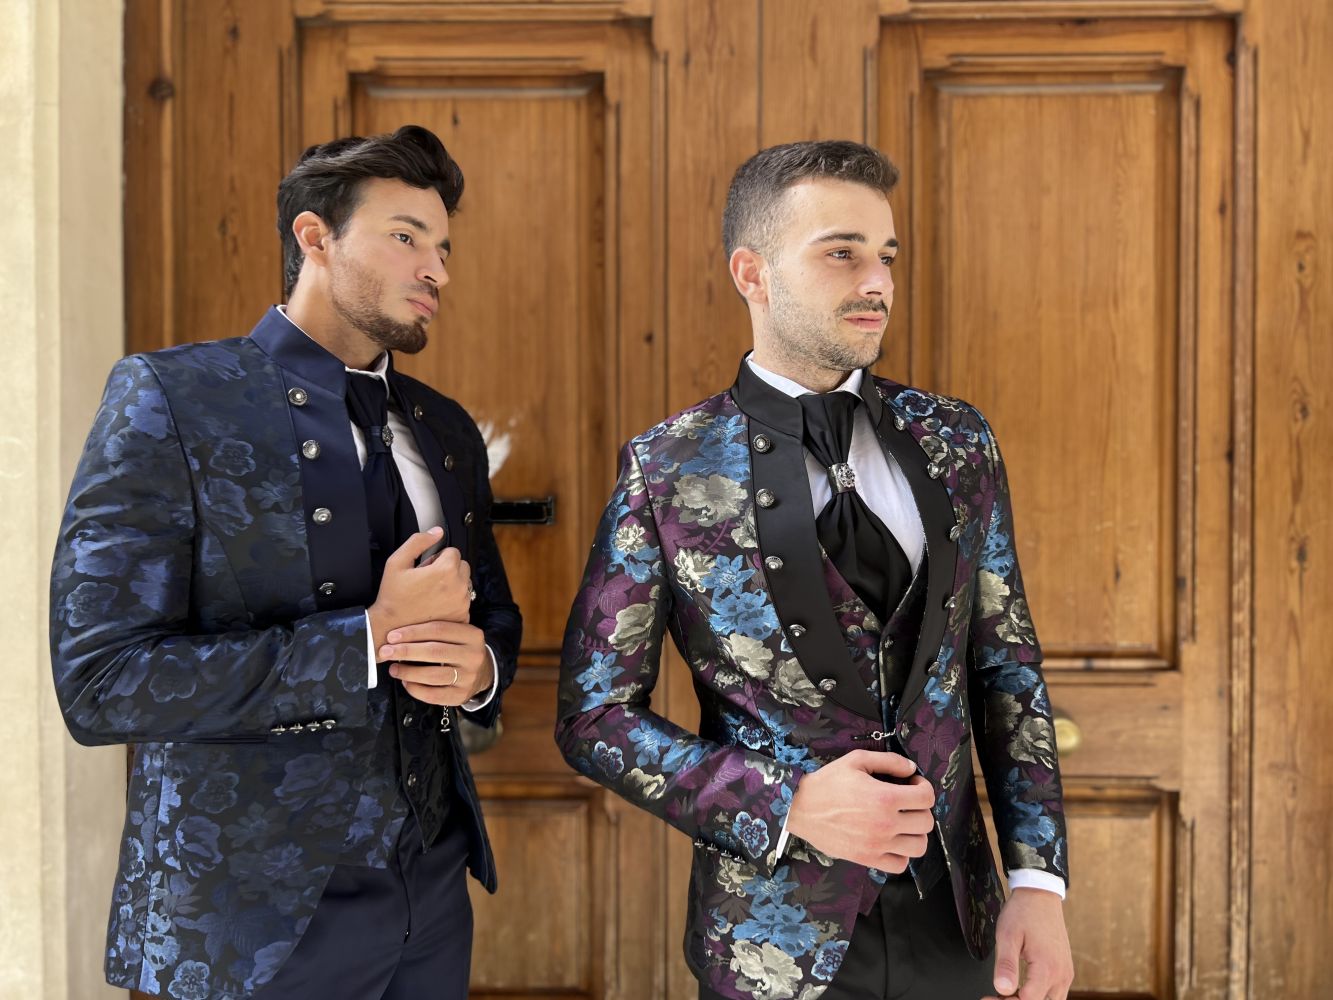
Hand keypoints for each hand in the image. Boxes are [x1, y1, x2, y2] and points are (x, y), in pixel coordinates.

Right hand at [367, 528, 471, 644]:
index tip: (427, 568)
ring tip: (431, 594)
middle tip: (429, 580)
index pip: (453, 551)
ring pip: (464, 583)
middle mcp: (459, 587)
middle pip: (462, 566)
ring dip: (452, 584)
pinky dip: (454, 600)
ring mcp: (462, 603)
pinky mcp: (462, 616)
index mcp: (446, 571)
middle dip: (448, 569)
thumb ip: (418, 541)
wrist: (391, 628)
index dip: (437, 557)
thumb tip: (436, 532)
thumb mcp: (397, 562)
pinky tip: (436, 605)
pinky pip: (464, 600)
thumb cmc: (393, 597)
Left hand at [378, 620, 492, 705]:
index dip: (413, 632)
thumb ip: (437, 630)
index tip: (392, 636)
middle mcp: (474, 656)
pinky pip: (434, 695)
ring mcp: (469, 678)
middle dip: (406, 651)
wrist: (483, 672)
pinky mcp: (461, 696)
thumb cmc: (460, 649)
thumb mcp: (458, 634)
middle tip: (385, 651)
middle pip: (434, 651)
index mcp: (472, 635)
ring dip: (408, 672)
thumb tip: (399, 632)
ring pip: (433, 675)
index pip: (439, 629)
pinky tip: (406, 682)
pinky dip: (416, 689)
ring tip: (393, 668)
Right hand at [785, 750, 934, 870]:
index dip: (924, 789)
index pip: (926, 798)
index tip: (913, 786)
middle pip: (926, 822)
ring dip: (916, 833)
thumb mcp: (856, 760)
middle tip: (907, 803)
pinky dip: (901, 854)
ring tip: (903, 824)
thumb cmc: (828, 782)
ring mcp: (878, 845)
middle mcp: (886, 823)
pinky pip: (900, 865)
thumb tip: (912, 769)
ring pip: (919, 847)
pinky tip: (891, 841)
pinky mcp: (868, 859)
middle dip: (920, 809)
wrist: (800, 808)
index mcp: (885, 797)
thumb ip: (889, 761)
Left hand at [983, 888, 1073, 999]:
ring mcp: (1065, 973)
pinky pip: (1055, 993)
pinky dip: (1039, 995)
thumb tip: (1002, 989)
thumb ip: (1006, 964)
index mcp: (1047, 968)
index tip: (989, 996)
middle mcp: (1061, 974)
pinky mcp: (1065, 970)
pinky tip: (1020, 988)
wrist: (1040, 895)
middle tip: (995, 995)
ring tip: (1008, 992)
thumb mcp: (1007, 935)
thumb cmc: (1023, 912)